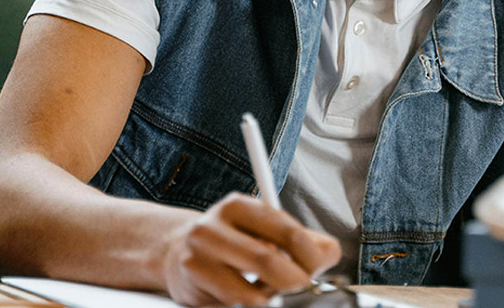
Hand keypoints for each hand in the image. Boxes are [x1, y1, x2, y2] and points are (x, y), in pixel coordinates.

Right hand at [155, 193, 342, 306]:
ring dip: (271, 299)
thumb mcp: (264, 228)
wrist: (174, 252)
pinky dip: (252, 305)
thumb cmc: (230, 240)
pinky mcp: (191, 288)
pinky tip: (249, 294)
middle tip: (303, 288)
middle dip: (296, 283)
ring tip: (270, 291)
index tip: (316, 270)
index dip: (311, 258)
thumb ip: (303, 239)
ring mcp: (198, 258)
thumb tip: (329, 254)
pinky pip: (235, 306)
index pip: (289, 232)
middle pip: (269, 261)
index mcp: (237, 206)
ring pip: (252, 294)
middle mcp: (212, 228)